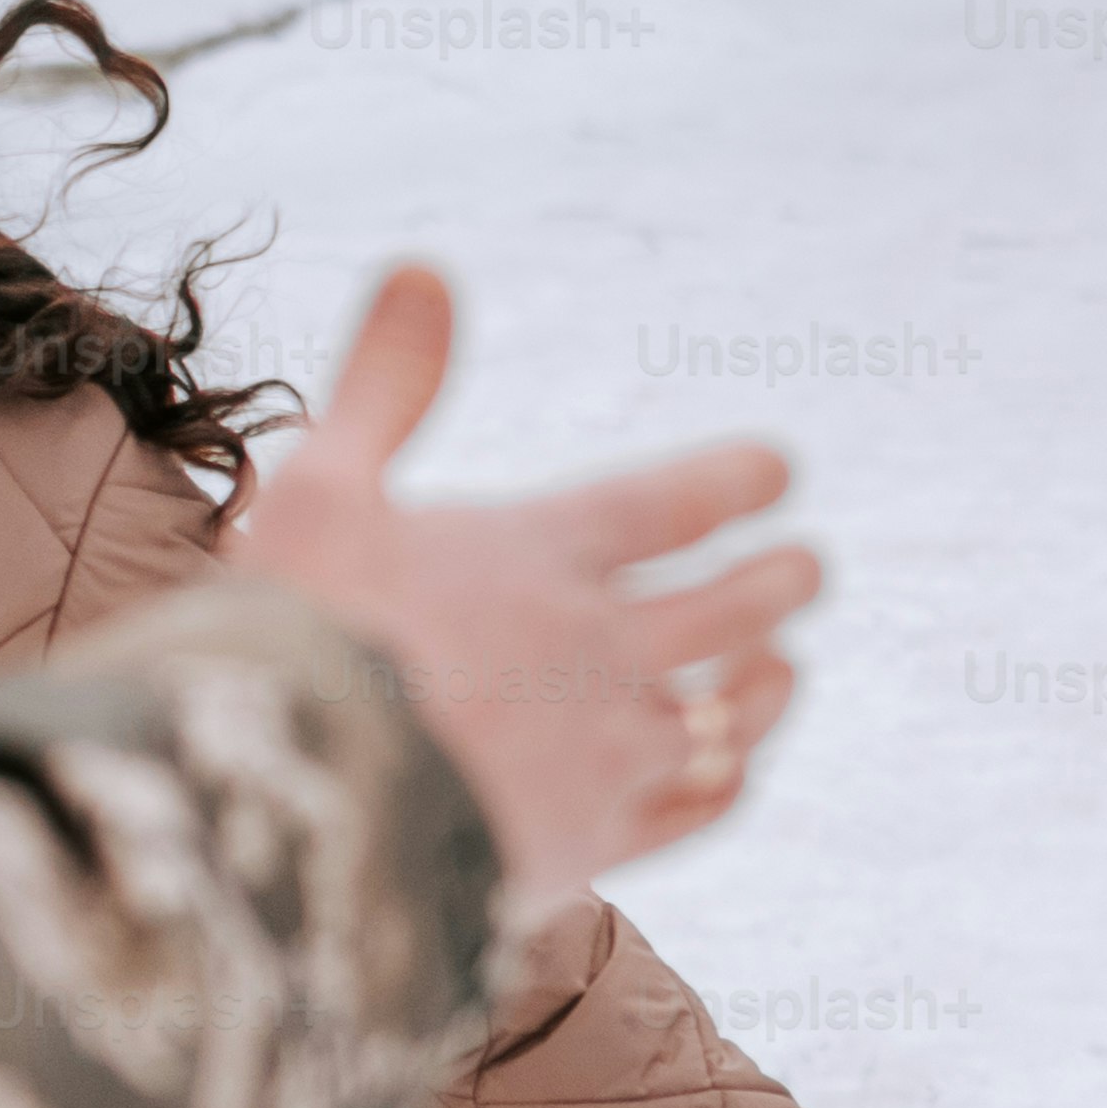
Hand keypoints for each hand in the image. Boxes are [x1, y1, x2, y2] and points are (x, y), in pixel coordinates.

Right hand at [218, 266, 814, 926]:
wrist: (305, 805)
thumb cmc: (297, 634)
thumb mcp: (318, 487)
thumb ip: (385, 387)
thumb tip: (426, 267)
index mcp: (540, 553)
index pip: (668, 506)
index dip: (733, 483)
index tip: (779, 472)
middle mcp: (599, 647)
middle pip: (727, 608)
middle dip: (777, 582)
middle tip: (809, 569)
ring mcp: (608, 749)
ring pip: (730, 710)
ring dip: (765, 682)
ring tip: (784, 668)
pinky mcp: (595, 841)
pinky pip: (696, 806)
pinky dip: (724, 778)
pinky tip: (731, 771)